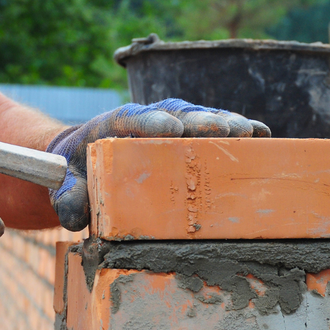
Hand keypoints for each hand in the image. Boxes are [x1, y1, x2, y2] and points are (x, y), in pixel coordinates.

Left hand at [46, 98, 270, 230]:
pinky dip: (240, 132)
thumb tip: (76, 215)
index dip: (151, 122)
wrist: (85, 156)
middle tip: (225, 130)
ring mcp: (174, 125)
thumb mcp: (65, 183)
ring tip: (251, 133)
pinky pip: (216, 130)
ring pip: (201, 118)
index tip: (170, 127)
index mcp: (114, 125)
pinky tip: (264, 135)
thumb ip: (67, 196)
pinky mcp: (191, 136)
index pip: (132, 118)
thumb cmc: (77, 170)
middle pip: (177, 114)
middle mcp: (149, 119)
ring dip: (227, 124)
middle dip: (201, 121)